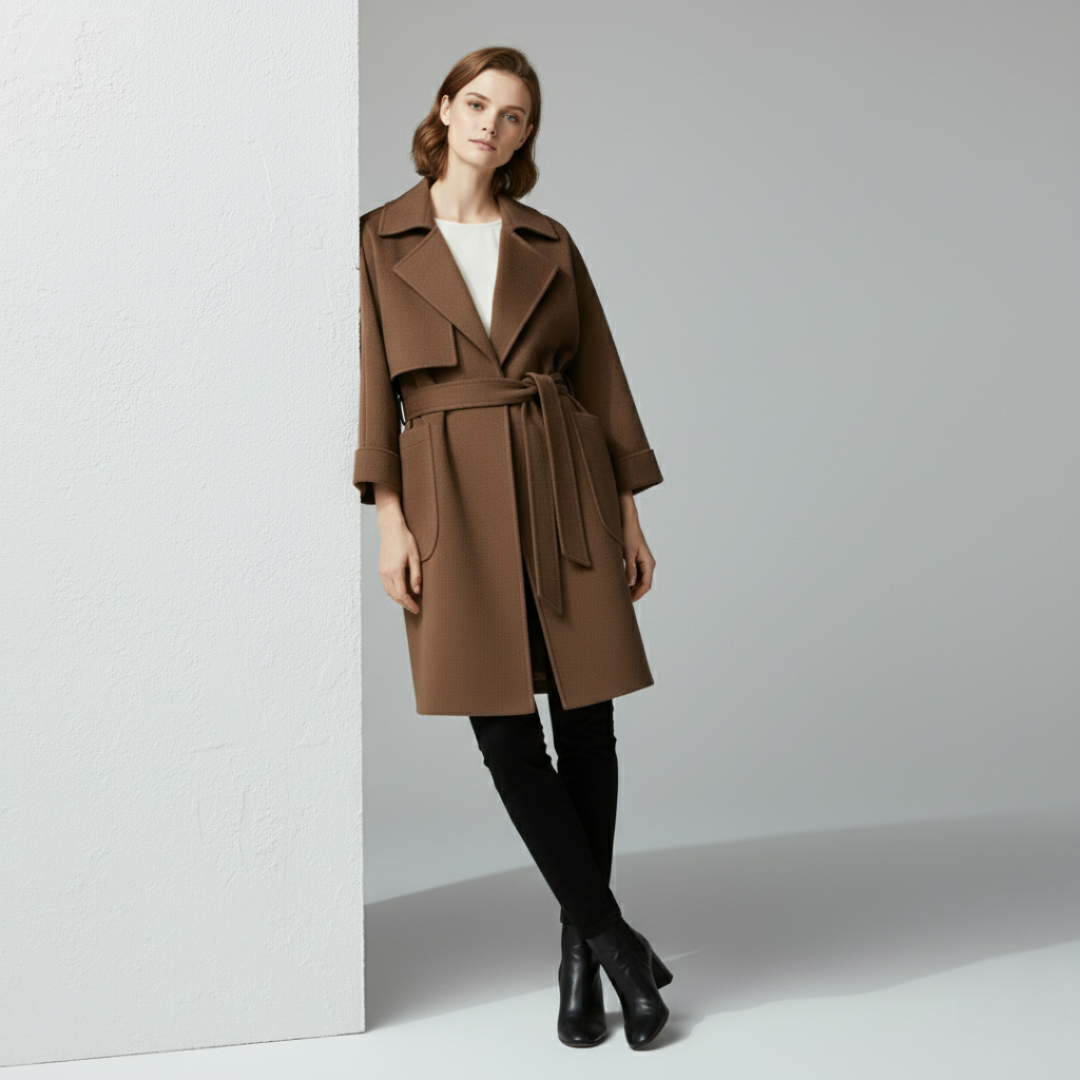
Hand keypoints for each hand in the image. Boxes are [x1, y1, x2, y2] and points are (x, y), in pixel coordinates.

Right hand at [374, 483, 421, 614]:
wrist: (391, 529)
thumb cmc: (405, 540)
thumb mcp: (415, 557)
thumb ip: (416, 575)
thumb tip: (417, 591)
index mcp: (395, 571)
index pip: (402, 595)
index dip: (410, 604)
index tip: (417, 609)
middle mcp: (386, 574)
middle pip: (394, 596)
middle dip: (404, 605)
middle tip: (415, 608)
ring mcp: (382, 572)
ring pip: (389, 592)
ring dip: (398, 600)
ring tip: (409, 602)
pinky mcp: (381, 569)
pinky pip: (386, 586)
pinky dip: (393, 593)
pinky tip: (401, 593)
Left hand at [619, 491, 654, 601]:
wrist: (626, 519)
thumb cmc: (628, 533)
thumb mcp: (627, 552)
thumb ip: (629, 569)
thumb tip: (629, 584)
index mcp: (648, 563)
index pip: (646, 585)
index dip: (637, 595)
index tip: (627, 602)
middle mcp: (647, 563)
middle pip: (643, 584)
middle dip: (634, 593)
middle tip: (622, 601)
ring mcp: (641, 561)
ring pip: (638, 580)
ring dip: (630, 587)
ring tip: (619, 593)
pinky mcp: (635, 559)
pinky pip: (634, 574)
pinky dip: (628, 580)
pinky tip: (619, 583)